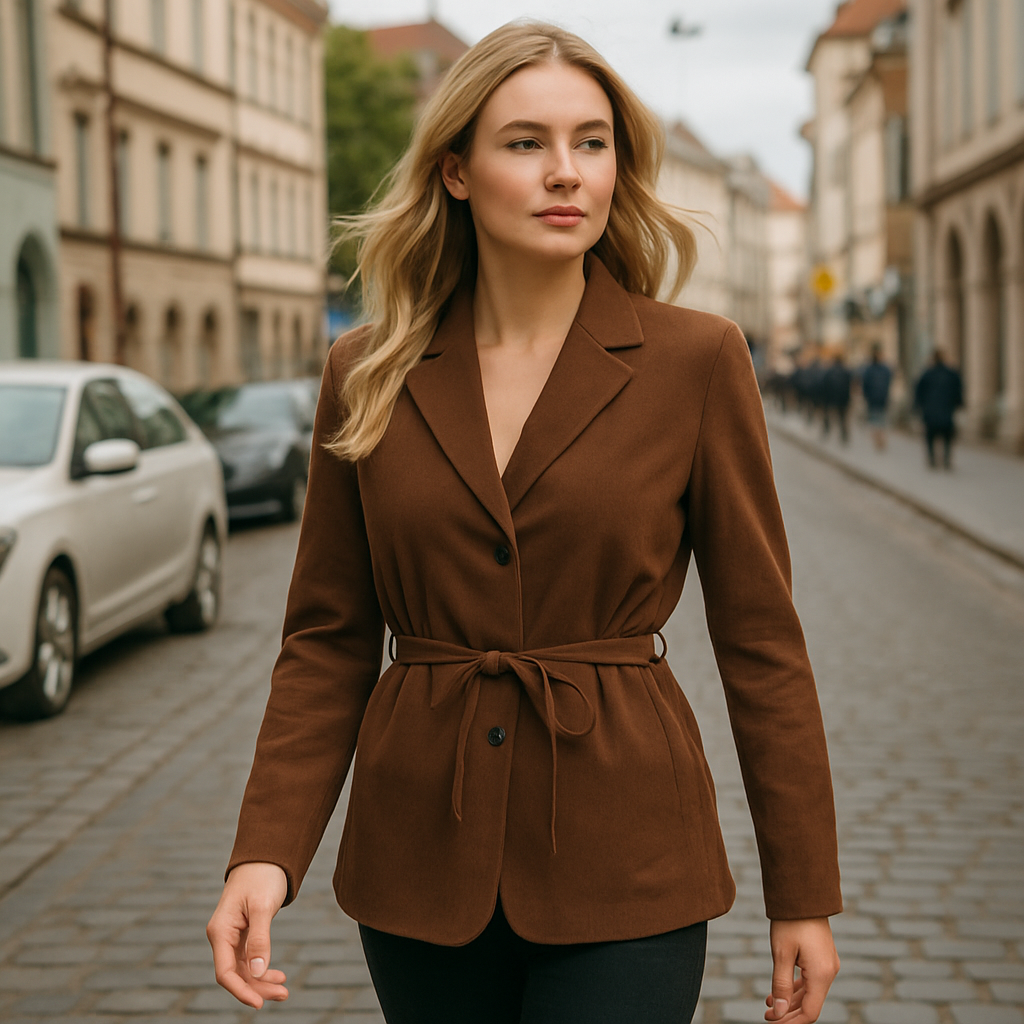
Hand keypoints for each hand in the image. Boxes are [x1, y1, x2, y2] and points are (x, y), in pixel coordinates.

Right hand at [207, 862, 289, 1008]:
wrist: (265, 857)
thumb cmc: (262, 877)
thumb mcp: (262, 907)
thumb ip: (260, 939)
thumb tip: (259, 972)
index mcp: (220, 930)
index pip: (225, 972)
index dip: (241, 990)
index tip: (259, 1003)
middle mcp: (222, 936)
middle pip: (235, 974)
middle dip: (257, 988)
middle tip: (284, 994)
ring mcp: (231, 937)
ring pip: (243, 969)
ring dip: (261, 982)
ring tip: (284, 990)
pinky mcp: (242, 935)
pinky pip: (249, 960)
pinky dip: (262, 970)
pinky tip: (277, 976)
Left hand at [764, 918, 839, 1023]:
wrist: (803, 894)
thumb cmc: (791, 921)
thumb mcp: (781, 953)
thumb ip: (780, 984)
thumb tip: (777, 1012)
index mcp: (822, 975)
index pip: (809, 1012)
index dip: (790, 1022)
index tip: (772, 1022)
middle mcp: (829, 972)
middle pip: (810, 1004)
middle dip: (788, 1013)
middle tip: (767, 1016)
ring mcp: (827, 964)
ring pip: (809, 992)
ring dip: (789, 1000)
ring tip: (768, 1003)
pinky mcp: (822, 956)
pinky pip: (810, 980)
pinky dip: (795, 987)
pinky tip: (778, 990)